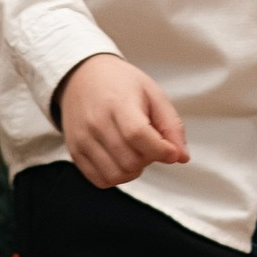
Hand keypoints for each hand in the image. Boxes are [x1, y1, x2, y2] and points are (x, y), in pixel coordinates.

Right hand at [58, 53, 187, 186]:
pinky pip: (100, 180)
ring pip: (116, 175)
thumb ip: (171, 125)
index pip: (139, 136)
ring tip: (134, 151)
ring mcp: (82, 139)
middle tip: (149, 144)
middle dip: (148, 159)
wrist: (83, 76)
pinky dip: (116, 176)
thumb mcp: (153, 93)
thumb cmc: (121, 84)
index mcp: (117, 103)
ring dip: (133, 170)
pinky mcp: (75, 151)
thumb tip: (181, 157)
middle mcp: (95, 123)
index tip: (171, 151)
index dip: (161, 150)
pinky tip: (120, 159)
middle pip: (130, 161)